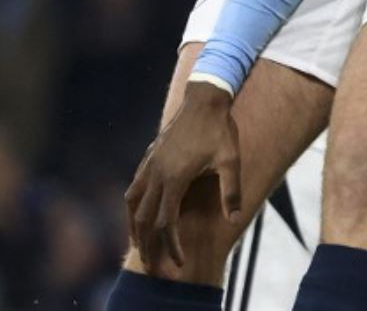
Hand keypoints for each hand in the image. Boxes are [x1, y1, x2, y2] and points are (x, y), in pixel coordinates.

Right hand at [124, 83, 241, 266]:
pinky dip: (133, 206)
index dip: (170, 246)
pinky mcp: (149, 157)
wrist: (204, 99)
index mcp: (174, 178)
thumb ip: (231, 191)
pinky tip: (138, 214)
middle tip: (150, 267)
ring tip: (139, 245)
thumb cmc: (220, 130)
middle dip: (146, 245)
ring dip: (134, 227)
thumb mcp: (231, 160)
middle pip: (143, 219)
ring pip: (132, 203)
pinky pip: (134, 188)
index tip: (178, 263)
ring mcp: (150, 164)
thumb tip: (233, 219)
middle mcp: (156, 173)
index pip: (166, 223)